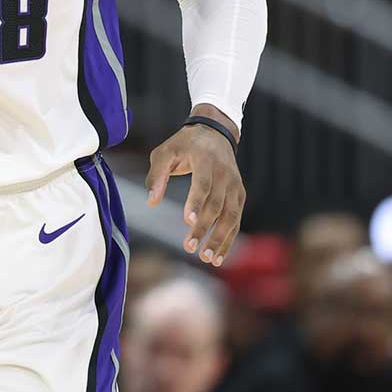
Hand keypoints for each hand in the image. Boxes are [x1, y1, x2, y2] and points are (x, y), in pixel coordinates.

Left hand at [146, 106, 244, 266]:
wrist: (215, 132)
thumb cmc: (185, 144)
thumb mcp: (165, 152)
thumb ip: (156, 175)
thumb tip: (151, 202)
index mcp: (206, 160)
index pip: (203, 184)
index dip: (196, 202)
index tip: (187, 221)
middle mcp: (225, 174)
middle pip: (217, 205)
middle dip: (204, 228)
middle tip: (189, 247)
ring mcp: (235, 186)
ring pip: (231, 216)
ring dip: (220, 239)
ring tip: (207, 258)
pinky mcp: (239, 195)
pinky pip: (236, 220)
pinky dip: (229, 239)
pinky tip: (219, 256)